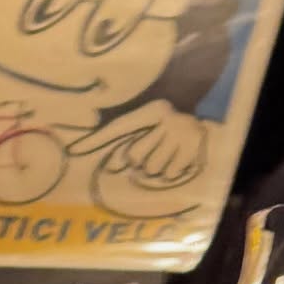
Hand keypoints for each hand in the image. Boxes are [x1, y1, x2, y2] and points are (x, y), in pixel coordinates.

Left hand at [69, 102, 206, 187]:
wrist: (209, 118)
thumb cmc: (169, 122)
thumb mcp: (148, 116)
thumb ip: (118, 126)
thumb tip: (83, 141)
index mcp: (151, 109)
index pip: (119, 127)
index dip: (97, 139)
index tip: (75, 150)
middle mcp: (167, 119)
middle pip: (136, 156)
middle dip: (139, 159)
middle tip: (148, 153)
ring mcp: (182, 135)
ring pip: (154, 168)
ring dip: (156, 168)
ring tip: (164, 156)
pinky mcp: (194, 150)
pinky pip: (171, 174)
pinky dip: (171, 172)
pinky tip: (176, 161)